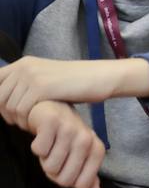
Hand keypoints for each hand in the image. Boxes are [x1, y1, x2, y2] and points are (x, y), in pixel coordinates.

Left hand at [0, 58, 123, 127]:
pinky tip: (39, 123)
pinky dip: (28, 121)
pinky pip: (22, 109)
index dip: (0, 102)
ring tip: (32, 124)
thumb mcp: (48, 79)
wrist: (100, 77)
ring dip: (18, 120)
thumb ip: (28, 85)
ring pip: (9, 106)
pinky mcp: (41, 88)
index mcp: (24, 64)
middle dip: (8, 114)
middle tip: (24, 122)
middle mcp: (24, 67)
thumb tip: (9, 103)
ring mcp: (32, 76)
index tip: (11, 113)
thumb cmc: (78, 83)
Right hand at [27, 100, 103, 187]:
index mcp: (97, 150)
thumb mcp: (81, 158)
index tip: (67, 166)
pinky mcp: (51, 122)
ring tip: (50, 146)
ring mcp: (70, 130)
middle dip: (54, 172)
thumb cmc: (67, 138)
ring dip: (45, 160)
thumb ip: (89, 180)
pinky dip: (37, 147)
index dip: (67, 180)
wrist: (52, 109)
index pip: (80, 185)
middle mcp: (87, 140)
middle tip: (55, 156)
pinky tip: (43, 136)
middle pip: (63, 179)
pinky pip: (38, 151)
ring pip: (50, 167)